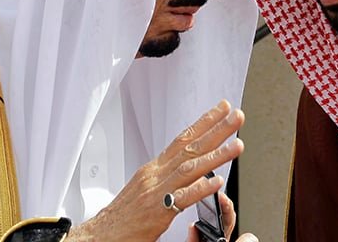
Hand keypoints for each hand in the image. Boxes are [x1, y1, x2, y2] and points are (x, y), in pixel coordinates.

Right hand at [66, 100, 244, 241]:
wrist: (99, 236)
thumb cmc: (123, 217)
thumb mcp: (146, 188)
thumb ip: (168, 176)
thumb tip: (191, 168)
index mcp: (154, 168)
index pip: (183, 138)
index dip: (204, 122)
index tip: (223, 109)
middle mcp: (156, 174)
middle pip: (190, 146)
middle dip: (216, 129)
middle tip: (236, 116)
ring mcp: (156, 191)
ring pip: (190, 168)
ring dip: (216, 155)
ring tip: (237, 145)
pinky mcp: (156, 212)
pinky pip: (182, 198)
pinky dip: (200, 188)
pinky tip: (217, 181)